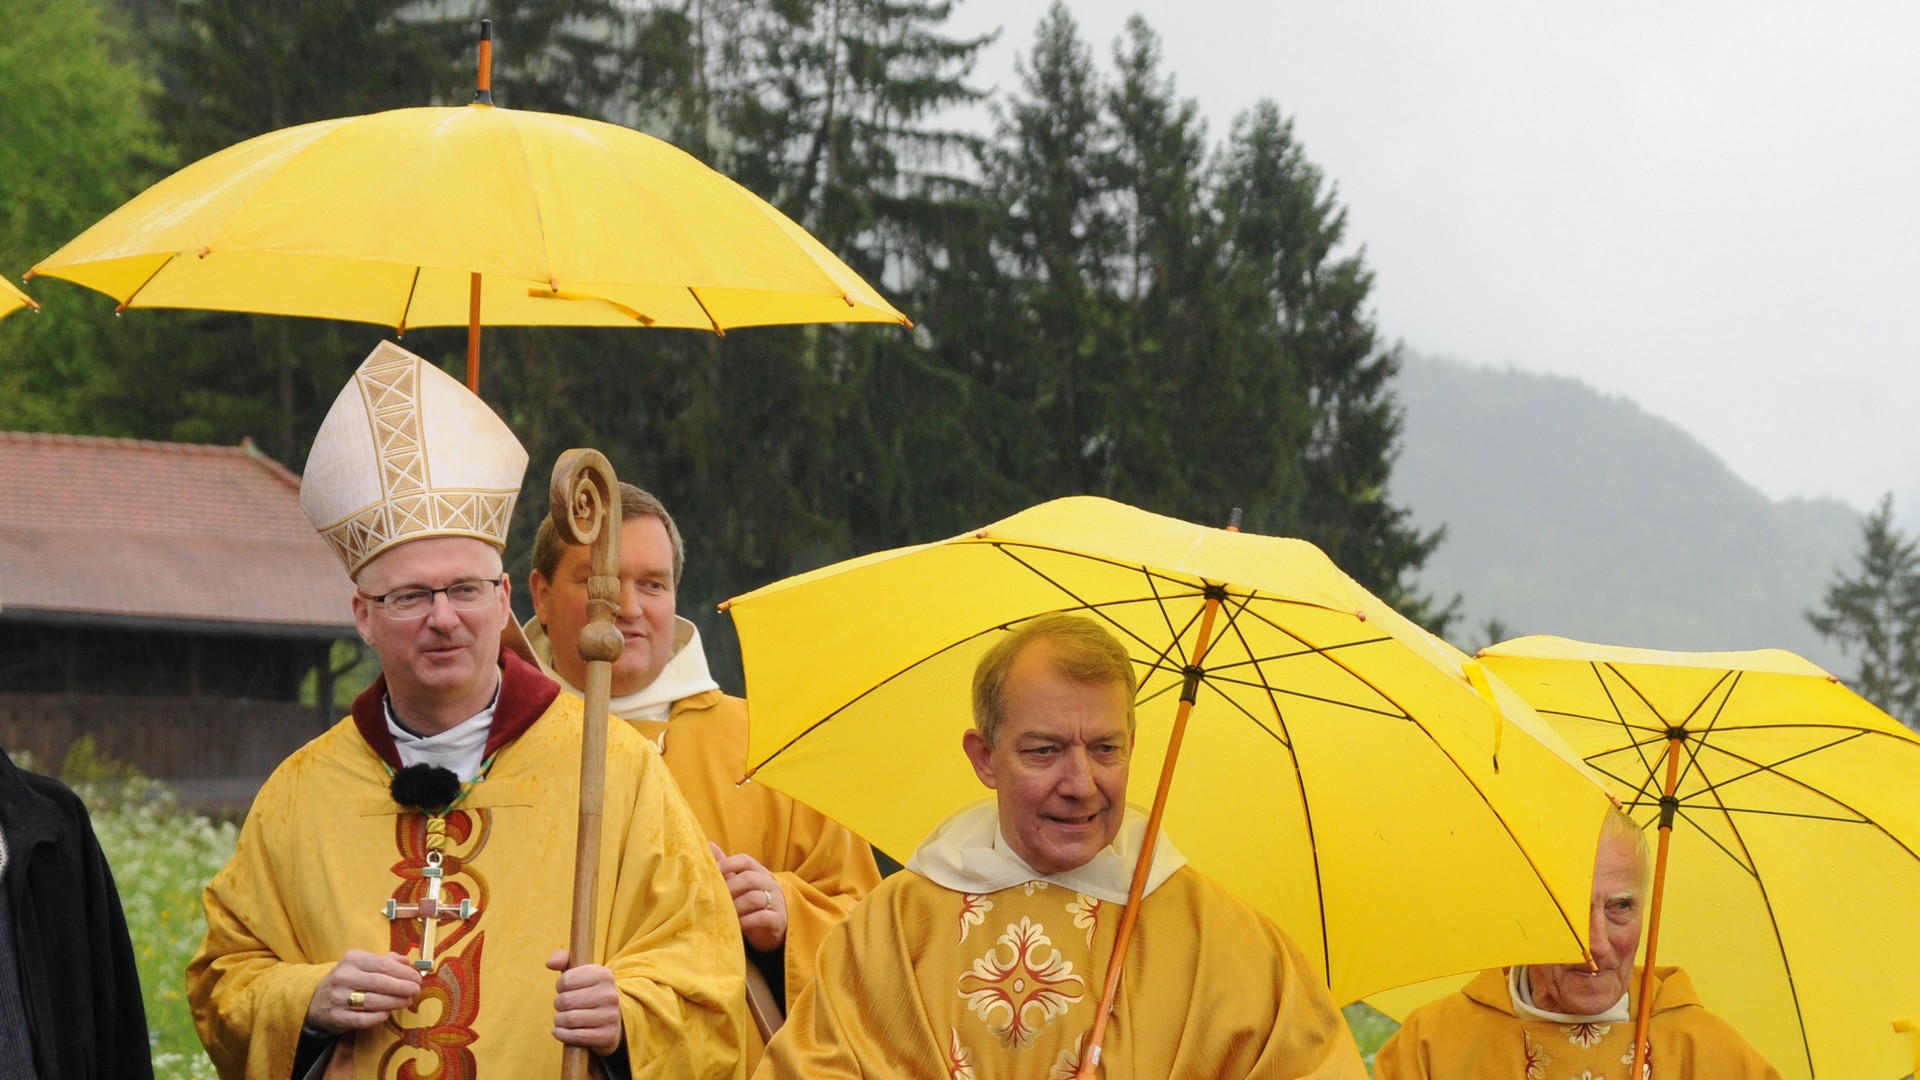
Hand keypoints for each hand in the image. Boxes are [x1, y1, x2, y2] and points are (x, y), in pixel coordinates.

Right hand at [304, 950, 422, 1032]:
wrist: (316, 999)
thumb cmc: (348, 979)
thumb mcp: (362, 963)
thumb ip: (386, 961)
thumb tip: (409, 962)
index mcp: (352, 959)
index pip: (383, 965)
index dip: (404, 973)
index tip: (417, 978)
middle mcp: (344, 976)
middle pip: (380, 983)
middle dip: (403, 987)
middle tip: (416, 990)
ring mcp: (338, 997)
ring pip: (374, 1001)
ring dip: (395, 1002)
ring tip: (407, 1001)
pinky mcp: (337, 1017)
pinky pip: (363, 1019)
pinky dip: (379, 1016)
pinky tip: (388, 1013)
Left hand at [547, 949, 622, 1056]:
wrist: (612, 1017)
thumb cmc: (588, 991)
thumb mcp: (579, 972)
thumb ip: (562, 959)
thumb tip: (549, 964)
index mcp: (604, 975)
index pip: (566, 980)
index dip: (560, 986)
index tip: (565, 989)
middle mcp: (610, 995)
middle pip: (565, 1000)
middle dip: (558, 1005)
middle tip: (563, 1006)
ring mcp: (611, 1016)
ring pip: (569, 1019)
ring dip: (558, 1021)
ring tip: (561, 1019)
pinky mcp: (607, 1035)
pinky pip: (576, 1036)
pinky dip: (562, 1035)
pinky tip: (559, 1031)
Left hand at [711, 841, 786, 951]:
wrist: (774, 926)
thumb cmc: (752, 902)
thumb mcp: (740, 883)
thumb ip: (726, 867)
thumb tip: (708, 845)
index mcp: (758, 872)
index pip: (745, 861)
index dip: (728, 864)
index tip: (714, 871)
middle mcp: (769, 883)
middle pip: (749, 878)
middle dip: (730, 887)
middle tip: (715, 898)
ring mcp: (775, 901)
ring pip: (754, 898)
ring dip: (735, 906)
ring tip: (723, 913)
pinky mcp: (778, 920)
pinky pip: (762, 917)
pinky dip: (746, 921)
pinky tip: (736, 925)